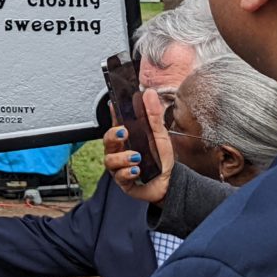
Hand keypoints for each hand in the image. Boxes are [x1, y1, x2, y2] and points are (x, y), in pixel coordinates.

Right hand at [103, 88, 174, 203]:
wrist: (170, 183)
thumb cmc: (161, 159)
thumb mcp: (159, 135)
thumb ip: (153, 115)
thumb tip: (149, 93)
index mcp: (127, 138)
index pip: (116, 123)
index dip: (113, 114)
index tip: (113, 105)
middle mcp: (119, 151)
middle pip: (107, 140)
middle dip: (113, 135)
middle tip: (124, 133)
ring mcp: (119, 166)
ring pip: (110, 159)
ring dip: (123, 157)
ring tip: (137, 157)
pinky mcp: (123, 180)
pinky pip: (119, 176)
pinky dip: (127, 172)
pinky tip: (137, 170)